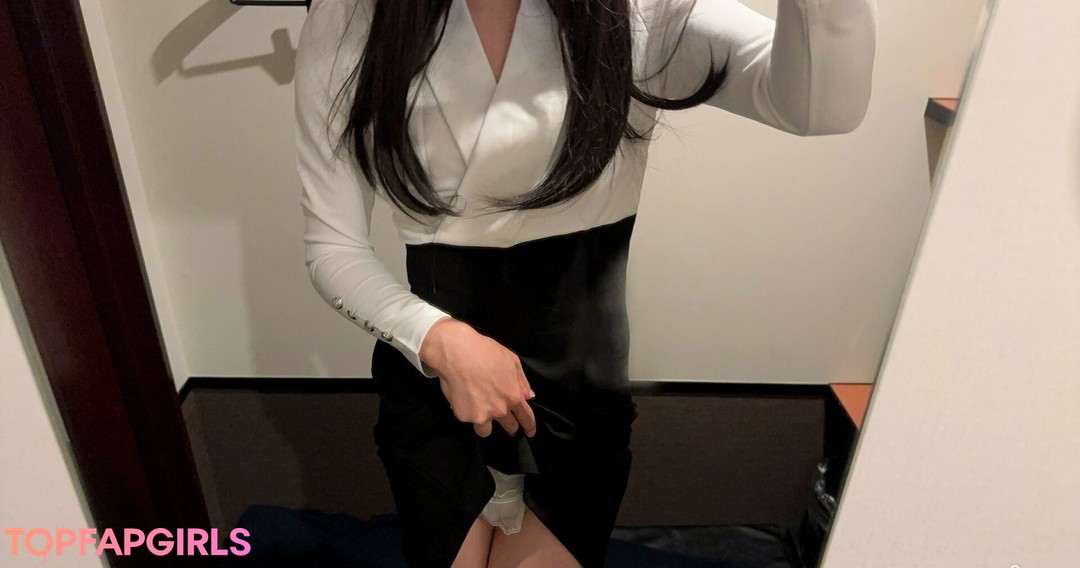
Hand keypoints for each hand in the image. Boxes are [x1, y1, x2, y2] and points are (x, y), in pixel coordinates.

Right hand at [419, 317, 536, 437]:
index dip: (529, 426)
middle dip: (510, 426)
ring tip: (480, 412)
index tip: (530, 432)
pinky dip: (467, 412)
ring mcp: (481, 415)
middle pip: (509, 427)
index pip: (526, 417)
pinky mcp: (463, 416)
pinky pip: (468, 419)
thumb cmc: (486, 352)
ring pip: (486, 431)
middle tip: (505, 422)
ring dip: (485, 424)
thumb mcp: (512, 361)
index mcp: (513, 396)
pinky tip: (464, 398)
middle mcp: (499, 410)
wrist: (456, 352)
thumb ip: (522, 382)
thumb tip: (529, 396)